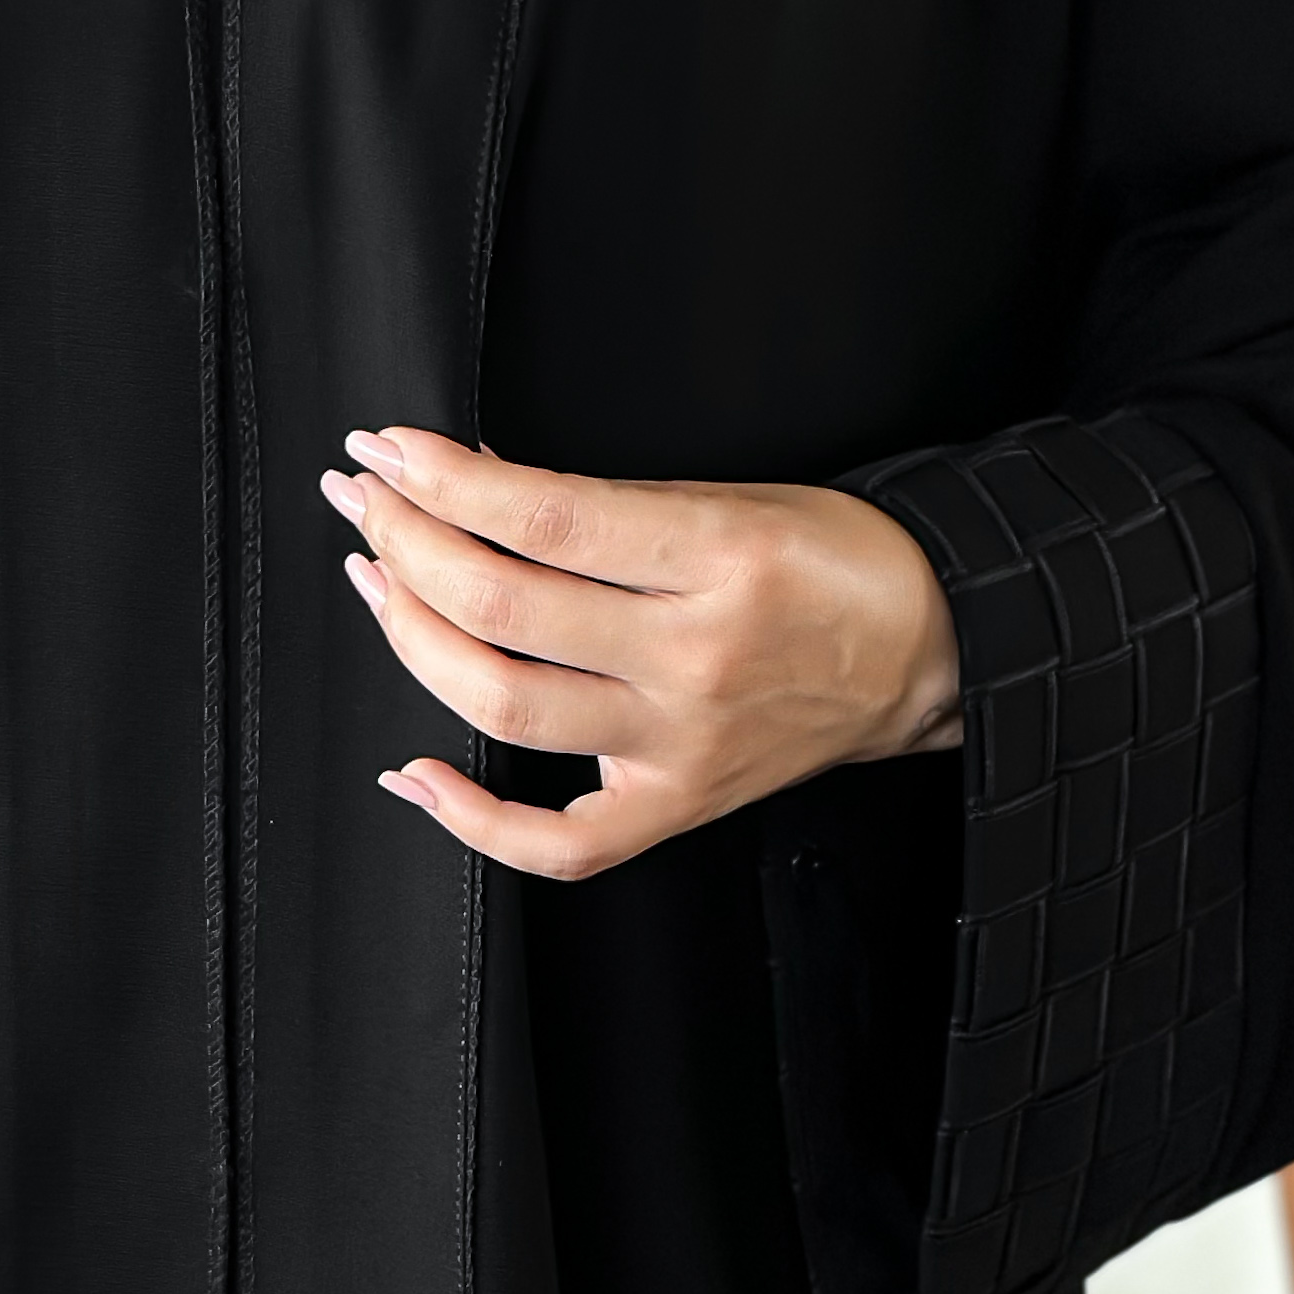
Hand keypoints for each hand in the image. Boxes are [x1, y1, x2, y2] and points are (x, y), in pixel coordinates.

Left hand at [319, 423, 961, 880]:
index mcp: (716, 557)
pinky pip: (556, 844)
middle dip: (406, 543)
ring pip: (504, 707)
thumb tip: (475, 481)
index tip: (388, 450)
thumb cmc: (833, 565)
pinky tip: (415, 770)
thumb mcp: (728, 497)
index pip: (542, 515)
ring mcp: (678, 744)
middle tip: (365, 503)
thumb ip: (601, 501)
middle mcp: (692, 657)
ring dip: (411, 639)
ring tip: (378, 582)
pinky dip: (471, 818)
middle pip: (502, 609)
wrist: (929, 653)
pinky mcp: (676, 808)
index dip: (443, 481)